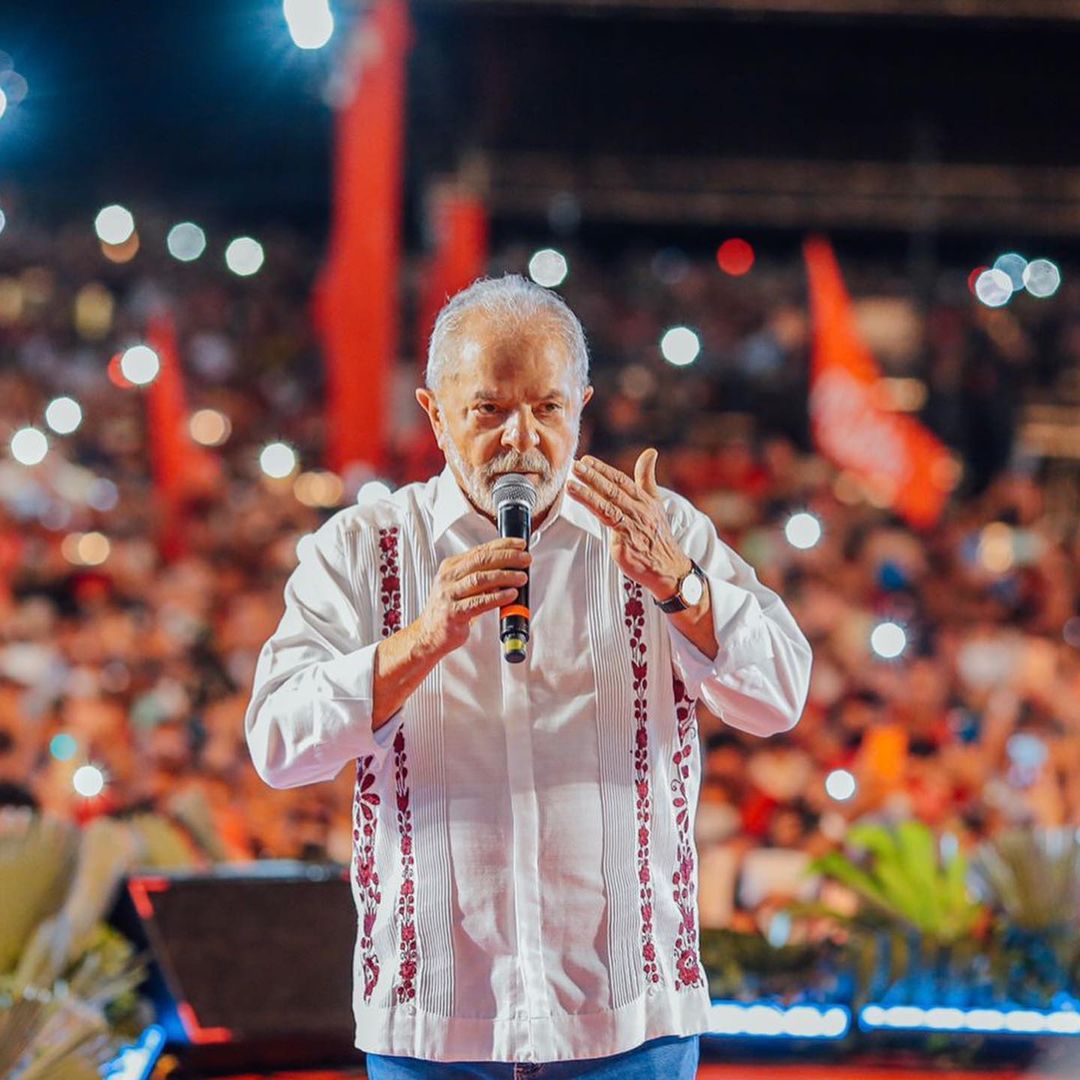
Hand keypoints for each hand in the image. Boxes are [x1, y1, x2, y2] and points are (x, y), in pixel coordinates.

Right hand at [417, 537, 531, 655]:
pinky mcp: (453, 613)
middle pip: (481, 560)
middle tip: (525, 559)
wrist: (428, 635)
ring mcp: (449, 595)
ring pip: (480, 579)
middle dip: (507, 557)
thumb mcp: (462, 587)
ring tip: (522, 577)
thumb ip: (481, 577)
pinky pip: (479, 602)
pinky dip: (498, 597)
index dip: (503, 545)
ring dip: (505, 576)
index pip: (480, 550)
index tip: (520, 545)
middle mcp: (448, 577)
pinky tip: (511, 594)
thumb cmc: (449, 610)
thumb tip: (510, 569)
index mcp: (451, 567)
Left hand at [567, 449, 691, 601]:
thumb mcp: (655, 503)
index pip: (622, 480)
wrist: (668, 567)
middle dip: (593, 476)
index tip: (587, 460)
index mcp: (645, 500)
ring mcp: (633, 525)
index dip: (604, 469)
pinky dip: (594, 510)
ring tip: (570, 483)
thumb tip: (649, 452)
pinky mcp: (626, 539)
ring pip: (608, 504)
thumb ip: (647, 479)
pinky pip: (608, 522)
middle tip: (576, 465)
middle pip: (613, 489)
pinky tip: (582, 506)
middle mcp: (639, 510)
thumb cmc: (658, 536)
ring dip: (588, 492)